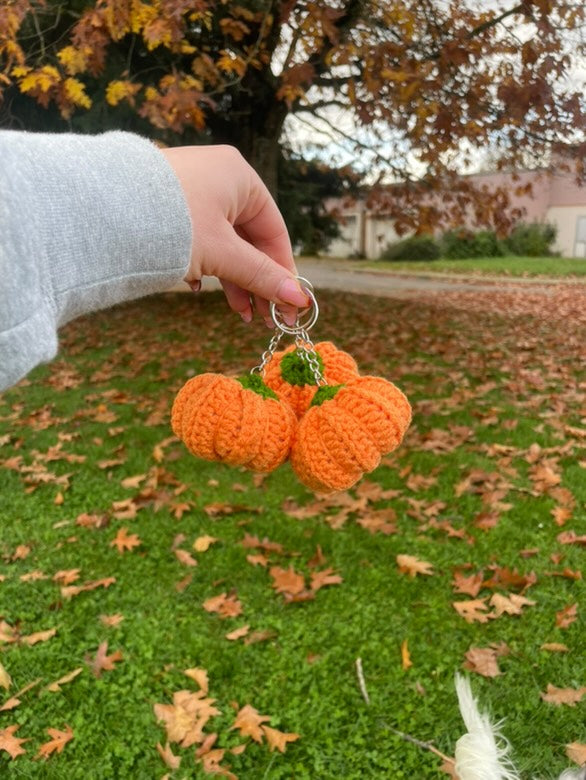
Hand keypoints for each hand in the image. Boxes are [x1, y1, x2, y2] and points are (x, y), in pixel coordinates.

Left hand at [160, 144, 308, 324]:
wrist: (101, 212)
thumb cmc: (172, 223)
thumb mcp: (224, 255)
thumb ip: (262, 276)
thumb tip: (299, 299)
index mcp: (239, 177)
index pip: (274, 231)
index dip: (284, 272)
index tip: (289, 307)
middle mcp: (218, 178)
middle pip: (249, 240)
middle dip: (257, 282)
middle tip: (264, 319)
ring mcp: (191, 192)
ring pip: (224, 243)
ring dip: (233, 281)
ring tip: (239, 314)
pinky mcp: (168, 207)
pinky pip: (199, 240)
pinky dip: (205, 267)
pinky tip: (196, 289)